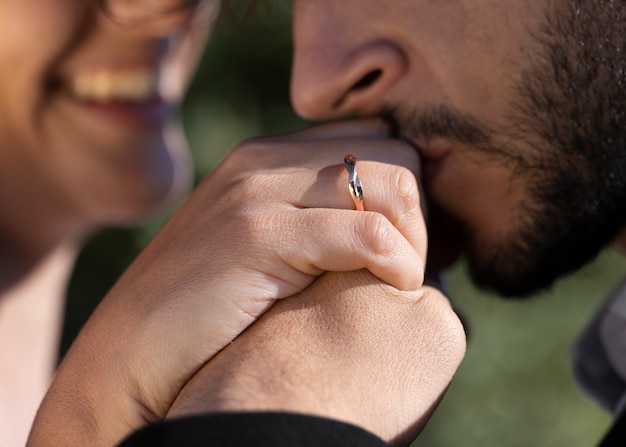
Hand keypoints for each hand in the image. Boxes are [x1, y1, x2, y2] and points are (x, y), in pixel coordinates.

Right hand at [28, 120, 427, 445]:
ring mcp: (256, 192)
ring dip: (415, 238)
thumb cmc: (208, 316)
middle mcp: (262, 161)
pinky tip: (394, 291)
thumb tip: (390, 234)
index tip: (414, 244)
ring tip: (403, 283)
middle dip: (420, 211)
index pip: (374, 140)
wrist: (127, 358)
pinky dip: (397, 263)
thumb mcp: (266, 253)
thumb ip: (314, 225)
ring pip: (390, 182)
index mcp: (266, 158)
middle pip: (393, 153)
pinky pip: (364, 233)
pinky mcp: (255, 236)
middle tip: (415, 266)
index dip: (408, 191)